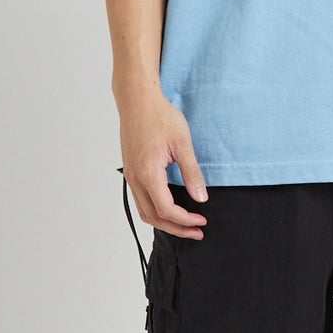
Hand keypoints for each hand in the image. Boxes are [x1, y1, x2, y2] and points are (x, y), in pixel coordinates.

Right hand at [118, 87, 208, 238]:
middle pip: (153, 217)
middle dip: (176, 228)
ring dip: (165, 222)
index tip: (202, 221)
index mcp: (148, 173)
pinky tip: (170, 208)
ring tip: (186, 224)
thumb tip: (201, 198)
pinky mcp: (131, 171)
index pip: (166, 210)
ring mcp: (130, 175)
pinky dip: (155, 210)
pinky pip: (140, 199)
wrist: (137, 100)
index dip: (185, 220)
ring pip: (144, 211)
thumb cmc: (160, 116)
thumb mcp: (182, 144)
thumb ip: (192, 173)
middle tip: (197, 232)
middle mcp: (135, 178)